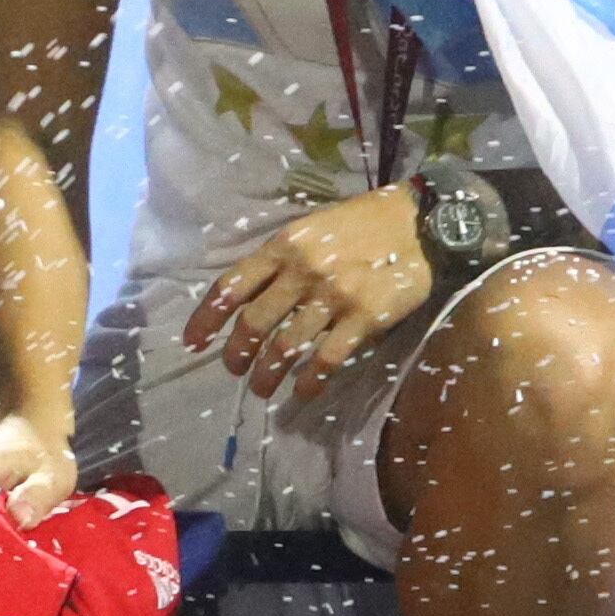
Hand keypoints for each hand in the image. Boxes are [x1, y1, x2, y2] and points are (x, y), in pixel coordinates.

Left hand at [186, 187, 434, 401]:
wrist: (421, 224)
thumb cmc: (360, 225)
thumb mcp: (310, 229)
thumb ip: (279, 261)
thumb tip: (247, 298)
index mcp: (284, 246)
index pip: (231, 285)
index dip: (207, 318)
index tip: (193, 342)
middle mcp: (303, 271)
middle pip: (254, 323)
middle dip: (237, 353)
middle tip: (234, 368)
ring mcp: (333, 296)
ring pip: (286, 347)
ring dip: (268, 374)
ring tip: (262, 387)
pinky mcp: (364, 318)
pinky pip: (327, 359)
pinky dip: (311, 381)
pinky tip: (304, 392)